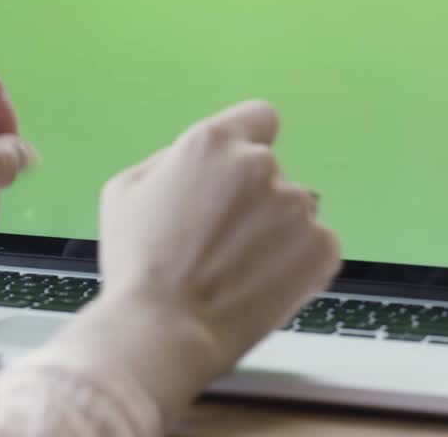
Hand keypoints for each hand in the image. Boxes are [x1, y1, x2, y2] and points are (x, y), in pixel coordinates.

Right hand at [33, 100, 340, 423]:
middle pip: (270, 172)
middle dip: (252, 199)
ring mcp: (296, 207)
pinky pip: (314, 246)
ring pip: (292, 211)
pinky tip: (261, 283)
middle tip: (222, 239)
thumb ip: (170, 161)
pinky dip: (296, 263)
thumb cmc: (138, 264)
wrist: (165, 329)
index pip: (259, 118)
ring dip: (274, 232)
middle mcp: (261, 166)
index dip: (248, 142)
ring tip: (238, 269)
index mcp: (213, 143)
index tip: (240, 170)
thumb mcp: (125, 190)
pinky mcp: (321, 248)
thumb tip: (195, 163)